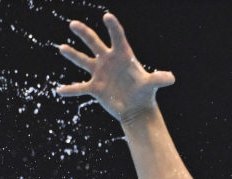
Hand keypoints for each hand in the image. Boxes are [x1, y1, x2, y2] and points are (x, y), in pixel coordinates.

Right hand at [56, 13, 174, 123]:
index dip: (113, 27)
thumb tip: (171, 78)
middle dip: (84, 33)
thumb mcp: (151, 85)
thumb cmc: (144, 93)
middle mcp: (108, 60)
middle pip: (94, 43)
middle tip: (73, 24)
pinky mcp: (95, 88)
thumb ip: (159, 79)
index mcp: (123, 55)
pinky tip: (60, 90)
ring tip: (62, 48)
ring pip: (83, 61)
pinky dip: (71, 90)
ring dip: (72, 55)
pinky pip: (80, 88)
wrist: (136, 108)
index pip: (117, 37)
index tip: (107, 17)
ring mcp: (99, 73)